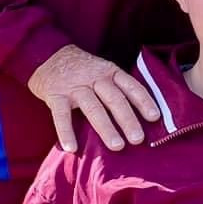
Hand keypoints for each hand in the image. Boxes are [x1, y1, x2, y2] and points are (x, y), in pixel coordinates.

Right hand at [28, 45, 158, 151]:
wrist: (48, 55)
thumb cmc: (83, 71)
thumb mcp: (103, 71)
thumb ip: (118, 88)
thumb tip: (142, 116)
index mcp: (110, 72)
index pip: (130, 86)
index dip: (144, 101)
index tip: (155, 117)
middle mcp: (94, 78)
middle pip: (114, 99)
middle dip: (128, 119)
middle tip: (138, 139)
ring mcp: (74, 86)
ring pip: (93, 107)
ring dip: (106, 128)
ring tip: (117, 146)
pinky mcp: (55, 95)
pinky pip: (60, 115)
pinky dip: (66, 132)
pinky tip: (72, 148)